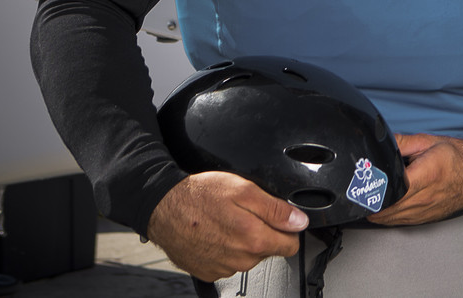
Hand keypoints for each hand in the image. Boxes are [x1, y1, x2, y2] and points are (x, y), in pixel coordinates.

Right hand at [148, 172, 306, 281]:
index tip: (280, 220)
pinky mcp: (208, 272)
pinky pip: (229, 263)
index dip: (288, 229)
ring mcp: (223, 268)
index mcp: (253, 239)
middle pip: (269, 250)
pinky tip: (216, 233)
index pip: (290, 245)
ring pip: (249, 257)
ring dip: (244, 242)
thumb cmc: (200, 196)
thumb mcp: (244, 190)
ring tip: (227, 221)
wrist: (162, 208)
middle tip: (246, 214)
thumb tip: (299, 221)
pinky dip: (226, 250)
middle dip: (264, 233)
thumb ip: (276, 209)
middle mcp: (240, 259)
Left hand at [369, 134, 462, 226]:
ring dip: (375, 211)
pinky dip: (387, 216)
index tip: (362, 182)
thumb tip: (380, 144)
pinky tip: (383, 206)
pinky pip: (398, 222)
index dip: (372, 188)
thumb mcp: (429, 142)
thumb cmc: (459, 157)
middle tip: (358, 191)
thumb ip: (401, 142)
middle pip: (385, 208)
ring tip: (367, 198)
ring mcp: (424, 211)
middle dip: (368, 202)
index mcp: (426, 174)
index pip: (391, 189)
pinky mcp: (425, 218)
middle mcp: (425, 197)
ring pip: (389, 219)